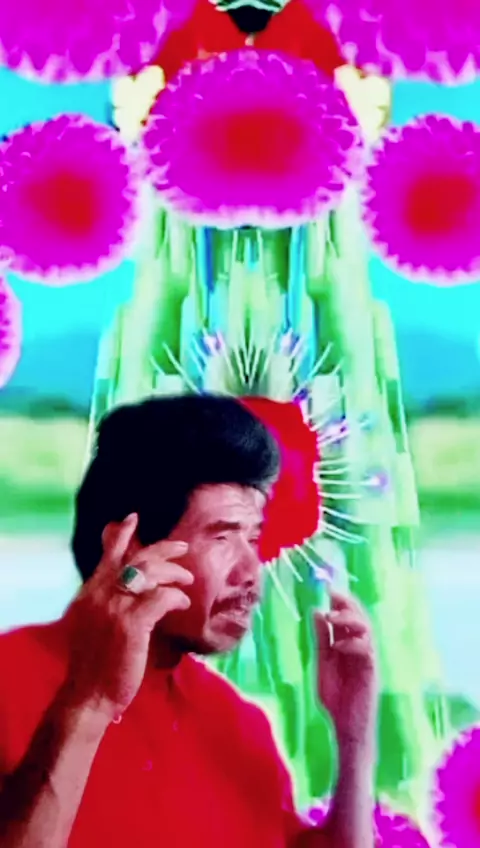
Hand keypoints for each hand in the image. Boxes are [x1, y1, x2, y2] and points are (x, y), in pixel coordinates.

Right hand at [63, 514, 192, 720]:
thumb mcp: (92, 624)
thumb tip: (132, 587)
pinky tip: (182, 603)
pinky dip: (175, 597)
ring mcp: (116, 607)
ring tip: (187, 581)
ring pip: (152, 574)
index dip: (122, 534)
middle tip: (183, 547)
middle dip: (163, 550)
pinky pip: (162, 597)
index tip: (134, 518)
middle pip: (137, 559)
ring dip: (174, 574)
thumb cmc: (94, 665)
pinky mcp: (133, 623)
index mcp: (89, 593)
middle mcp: (100, 593)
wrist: (88, 695)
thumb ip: (106, 602)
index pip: (108, 555)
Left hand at [314, 591, 377, 747]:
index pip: (348, 616)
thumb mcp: (323, 663)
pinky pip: (367, 651)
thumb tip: (317, 610)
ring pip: (366, 630)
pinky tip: (339, 646)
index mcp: (348, 645)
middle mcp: (360, 648)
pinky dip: (353, 644)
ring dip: (350, 619)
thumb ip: (322, 639)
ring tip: (332, 616)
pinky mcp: (371, 672)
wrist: (345, 726)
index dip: (341, 601)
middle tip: (333, 593)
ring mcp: (367, 659)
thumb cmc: (336, 698)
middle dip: (348, 603)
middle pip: (360, 618)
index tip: (328, 587)